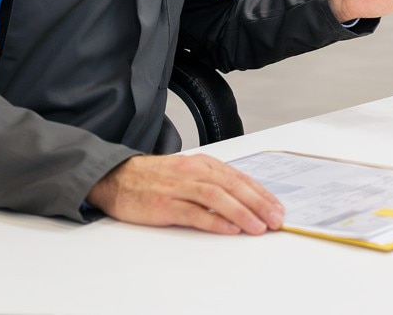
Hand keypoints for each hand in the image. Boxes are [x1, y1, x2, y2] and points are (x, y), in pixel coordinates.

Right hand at [86, 154, 283, 234]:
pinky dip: (214, 220)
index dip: (261, 193)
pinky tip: (230, 228)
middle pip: (233, 186)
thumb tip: (244, 201)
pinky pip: (194, 212)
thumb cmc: (153, 178)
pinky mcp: (164, 205)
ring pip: (217, 197)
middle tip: (276, 219)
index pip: (239, 178)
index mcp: (202, 164)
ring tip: (259, 226)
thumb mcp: (187, 173)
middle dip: (259, 203)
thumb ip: (212, 183)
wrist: (115, 178)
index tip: (277, 207)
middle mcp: (193, 172)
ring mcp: (178, 187)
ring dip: (242, 212)